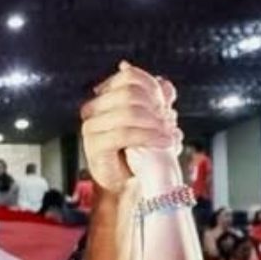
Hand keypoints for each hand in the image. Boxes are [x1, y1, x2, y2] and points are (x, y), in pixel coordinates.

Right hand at [79, 63, 182, 194]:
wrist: (125, 182)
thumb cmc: (136, 153)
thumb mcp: (151, 123)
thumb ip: (156, 102)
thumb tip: (164, 83)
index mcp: (105, 98)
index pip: (129, 77)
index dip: (151, 86)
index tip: (164, 103)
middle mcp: (94, 109)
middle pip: (129, 93)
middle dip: (154, 106)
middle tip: (169, 121)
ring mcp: (91, 126)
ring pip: (127, 113)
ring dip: (155, 124)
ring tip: (169, 135)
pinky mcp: (94, 145)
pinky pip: (123, 134)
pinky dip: (148, 137)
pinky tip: (164, 142)